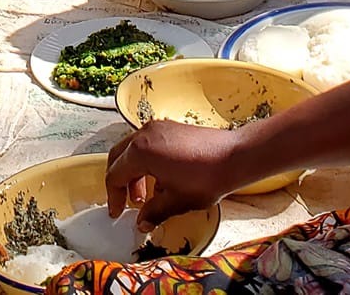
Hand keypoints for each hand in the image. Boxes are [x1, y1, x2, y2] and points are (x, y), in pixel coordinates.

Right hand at [105, 121, 245, 229]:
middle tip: (127, 203)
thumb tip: (142, 222)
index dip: (114, 197)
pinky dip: (147, 162)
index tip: (118, 212)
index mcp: (141, 151)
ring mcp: (159, 128)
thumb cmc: (206, 177)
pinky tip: (162, 181)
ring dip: (134, 172)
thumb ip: (153, 212)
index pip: (115, 174)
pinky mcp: (172, 128)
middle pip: (119, 157)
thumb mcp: (176, 201)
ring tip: (146, 196)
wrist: (235, 157)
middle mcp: (145, 134)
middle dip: (120, 182)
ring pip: (133, 149)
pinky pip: (149, 144)